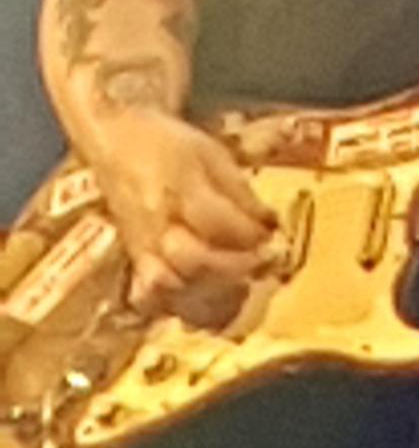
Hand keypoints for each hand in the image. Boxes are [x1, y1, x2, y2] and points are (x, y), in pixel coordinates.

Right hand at [86, 108, 277, 322]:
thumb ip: (240, 192)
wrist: (116, 142)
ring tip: (238, 288)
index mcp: (178, 188)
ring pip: (171, 286)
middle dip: (234, 268)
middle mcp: (156, 223)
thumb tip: (271, 226)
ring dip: (210, 293)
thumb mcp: (212, 154)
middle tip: (260, 265)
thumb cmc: (169, 144)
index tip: (274, 237)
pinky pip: (152, 297)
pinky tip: (205, 301)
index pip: (217, 222)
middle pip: (193, 260)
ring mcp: (141, 247)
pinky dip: (179, 305)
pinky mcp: (134, 262)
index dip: (251, 236)